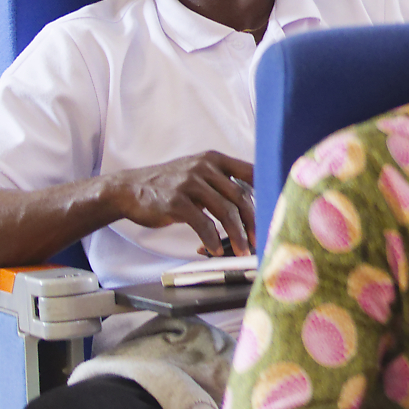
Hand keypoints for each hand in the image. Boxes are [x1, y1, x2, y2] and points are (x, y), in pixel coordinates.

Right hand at [106, 152, 256, 256]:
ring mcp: (190, 183)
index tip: (277, 208)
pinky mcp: (176, 202)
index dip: (266, 191)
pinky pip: (203, 223)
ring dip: (237, 234)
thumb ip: (222, 183)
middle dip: (253, 221)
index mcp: (214, 159)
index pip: (251, 171)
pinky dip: (212, 239)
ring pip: (225, 211)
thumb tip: (253, 203)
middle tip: (259, 238)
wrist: (131, 189)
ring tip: (242, 250)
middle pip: (241, 196)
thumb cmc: (170, 185)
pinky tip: (215, 250)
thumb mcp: (197, 174)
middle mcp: (205, 167)